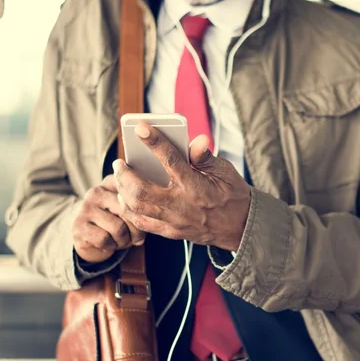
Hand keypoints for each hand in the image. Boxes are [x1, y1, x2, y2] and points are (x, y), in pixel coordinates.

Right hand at [72, 175, 146, 263]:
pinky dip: (111, 246)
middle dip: (137, 231)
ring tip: (121, 240)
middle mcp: (97, 191)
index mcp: (113, 182)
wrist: (91, 239)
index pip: (136, 195)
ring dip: (124, 241)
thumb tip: (150, 221)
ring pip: (118, 228)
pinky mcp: (78, 225)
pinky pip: (104, 239)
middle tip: (135, 238)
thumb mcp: (131, 211)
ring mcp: (85, 207)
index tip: (146, 222)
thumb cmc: (118, 222)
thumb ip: (141, 208)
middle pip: (129, 212)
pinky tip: (108, 244)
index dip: (145, 215)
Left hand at [113, 123, 250, 251]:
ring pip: (136, 208)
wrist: (240, 228)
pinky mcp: (171, 233)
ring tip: (120, 178)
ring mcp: (175, 222)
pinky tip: (126, 199)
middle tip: (119, 163)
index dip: (154, 141)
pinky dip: (129, 210)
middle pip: (141, 190)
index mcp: (197, 186)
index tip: (139, 127)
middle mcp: (182, 205)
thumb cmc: (233, 195)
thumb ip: (205, 157)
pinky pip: (142, 224)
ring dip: (122, 191)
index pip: (171, 160)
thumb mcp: (225, 172)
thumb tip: (195, 140)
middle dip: (124, 174)